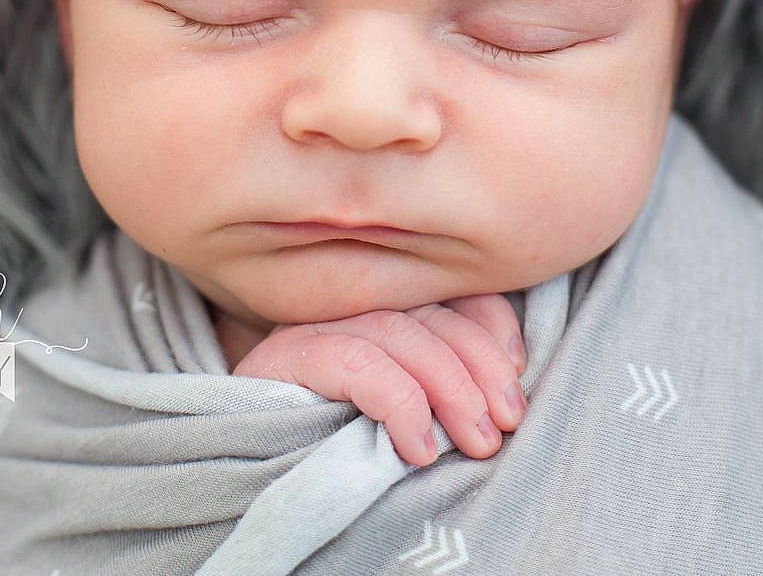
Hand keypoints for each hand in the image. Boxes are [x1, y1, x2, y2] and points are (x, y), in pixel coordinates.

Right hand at [230, 293, 528, 467]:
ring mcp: (313, 325)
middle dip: (481, 368)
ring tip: (476, 443)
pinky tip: (418, 449)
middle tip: (506, 425)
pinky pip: (356, 362)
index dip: (492, 327)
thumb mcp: (403, 414)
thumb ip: (443, 386)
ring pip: (399, 333)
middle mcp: (346, 303)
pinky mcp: (283, 356)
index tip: (516, 382)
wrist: (246, 473)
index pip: (449, 290)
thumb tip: (503, 393)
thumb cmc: (335, 446)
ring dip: (451, 389)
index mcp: (380, 305)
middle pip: (431, 311)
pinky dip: (399, 403)